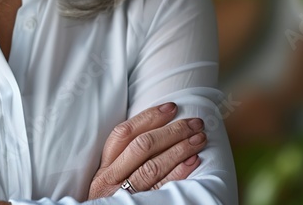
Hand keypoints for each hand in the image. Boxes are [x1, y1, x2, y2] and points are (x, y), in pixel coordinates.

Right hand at [88, 102, 206, 198]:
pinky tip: (194, 160)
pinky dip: (180, 172)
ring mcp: (125, 196)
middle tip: (195, 122)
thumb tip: (158, 128)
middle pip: (143, 147)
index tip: (171, 107)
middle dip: (172, 130)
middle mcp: (109, 180)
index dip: (149, 117)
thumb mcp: (111, 178)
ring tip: (199, 138)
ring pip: (154, 166)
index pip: (124, 134)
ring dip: (180, 148)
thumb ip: (125, 158)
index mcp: (103, 168)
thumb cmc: (113, 201)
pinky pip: (163, 188)